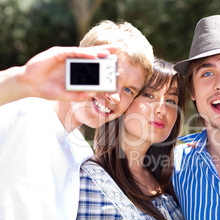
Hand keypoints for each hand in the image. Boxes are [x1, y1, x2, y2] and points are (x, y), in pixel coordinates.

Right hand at [0, 45, 116, 105]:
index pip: (92, 65)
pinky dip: (83, 53)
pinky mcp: (57, 54)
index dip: (103, 64)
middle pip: (90, 56)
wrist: (28, 86)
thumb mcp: (66, 94)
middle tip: (117, 51)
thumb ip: (80, 94)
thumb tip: (95, 94)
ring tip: (108, 53)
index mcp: (75, 70)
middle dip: (103, 53)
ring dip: (96, 52)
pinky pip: (72, 52)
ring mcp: (64, 57)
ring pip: (83, 53)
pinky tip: (92, 55)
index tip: (115, 66)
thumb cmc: (47, 89)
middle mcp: (71, 61)